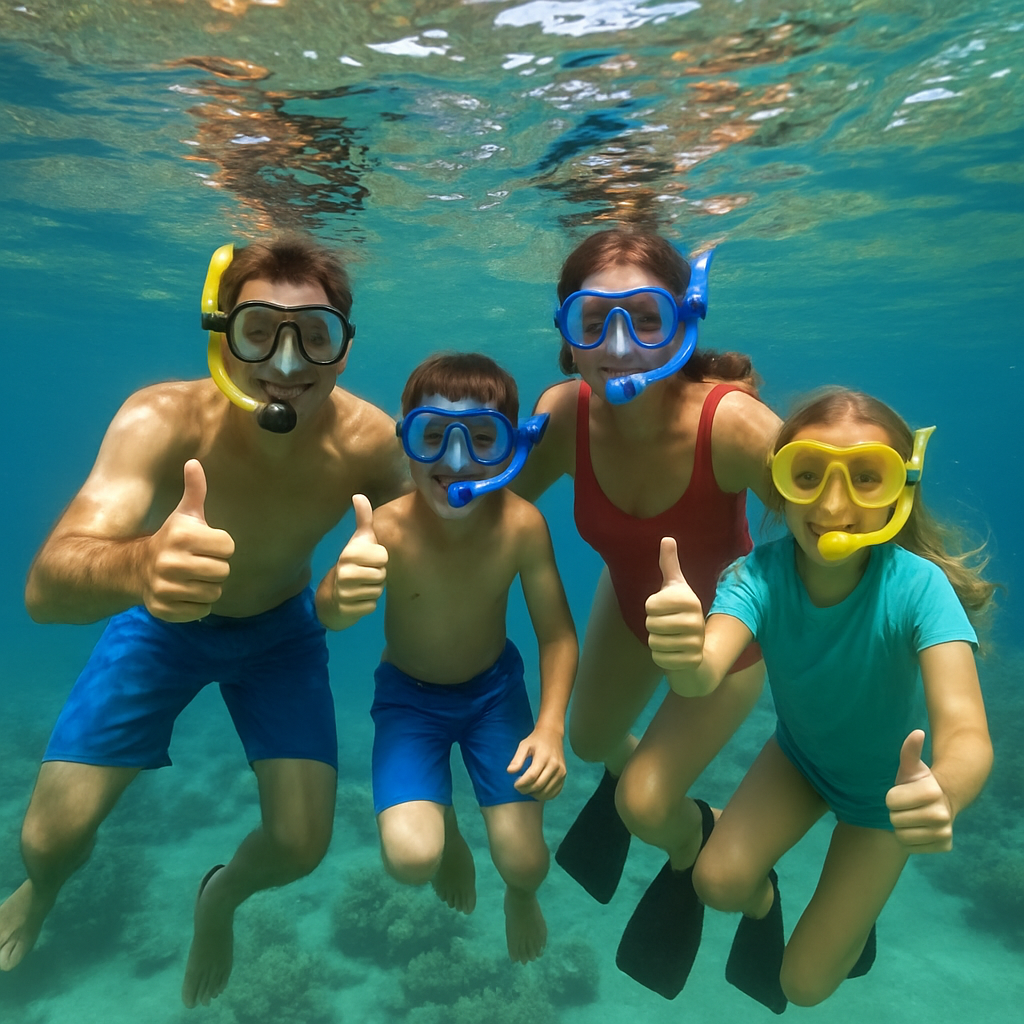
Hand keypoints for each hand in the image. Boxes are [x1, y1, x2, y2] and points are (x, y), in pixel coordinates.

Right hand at [143, 460, 233, 621]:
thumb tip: (194, 462)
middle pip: (224, 571)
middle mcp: (172, 561)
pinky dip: (198, 605)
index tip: (206, 545)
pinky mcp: (164, 609)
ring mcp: (166, 587)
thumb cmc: (170, 539)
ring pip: (214, 593)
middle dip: (216, 568)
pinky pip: (201, 611)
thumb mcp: (183, 514)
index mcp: (182, 535)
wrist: (134, 568)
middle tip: (199, 563)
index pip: (228, 546)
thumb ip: (194, 491)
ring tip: (192, 578)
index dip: (221, 546)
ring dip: (208, 587)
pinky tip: (184, 592)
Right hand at [330, 494, 387, 625]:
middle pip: (382, 575)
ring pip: (377, 591)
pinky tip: (357, 600)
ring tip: (361, 586)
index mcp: (349, 553)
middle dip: (378, 576)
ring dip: (373, 590)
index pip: (383, 557)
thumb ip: (363, 519)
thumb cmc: (352, 563)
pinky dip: (367, 605)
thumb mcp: (358, 540)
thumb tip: (358, 494)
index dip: (380, 559)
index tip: (369, 559)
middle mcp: (345, 572)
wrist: (332, 595)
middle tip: (365, 574)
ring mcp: (344, 593)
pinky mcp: (347, 610)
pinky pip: (371, 606)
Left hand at [508, 726, 565, 800]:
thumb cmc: (536, 741)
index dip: (521, 784)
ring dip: (534, 794)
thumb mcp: (524, 745)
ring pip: (546, 792)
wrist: (552, 735)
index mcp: (544, 757)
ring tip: (528, 788)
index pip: (532, 776)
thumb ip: (517, 759)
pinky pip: (555, 793)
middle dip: (526, 790)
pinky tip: (537, 791)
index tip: (515, 784)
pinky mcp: (564, 777)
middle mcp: (555, 765)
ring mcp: (561, 772)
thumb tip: (510, 772)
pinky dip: (545, 796)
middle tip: (519, 787)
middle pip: (539, 785)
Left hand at [645, 537, 705, 672]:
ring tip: (670, 638)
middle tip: (666, 626)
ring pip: (653, 642)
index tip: (663, 608)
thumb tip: (666, 538)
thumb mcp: (674, 587)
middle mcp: (696, 620)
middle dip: (652, 626)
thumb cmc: (679, 612)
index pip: (650, 605)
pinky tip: (673, 653)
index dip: (651, 608)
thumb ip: (668, 564)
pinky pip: (659, 659)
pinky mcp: (690, 661)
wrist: (696, 648)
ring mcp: (695, 642)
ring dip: (656, 642)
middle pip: (650, 624)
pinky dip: (661, 657)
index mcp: (690, 600)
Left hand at [885, 730, 953, 852]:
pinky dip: (910, 841)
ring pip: (902, 835)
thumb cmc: (919, 784)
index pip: (890, 801)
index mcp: (932, 792)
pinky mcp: (944, 846)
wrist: (941, 804)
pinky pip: (911, 847)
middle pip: (895, 819)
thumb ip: (910, 750)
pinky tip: (918, 830)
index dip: (892, 797)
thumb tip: (917, 732)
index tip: (902, 793)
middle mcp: (941, 815)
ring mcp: (944, 833)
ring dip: (902, 827)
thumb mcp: (912, 768)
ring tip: (912, 818)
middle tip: (907, 807)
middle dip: (897, 812)